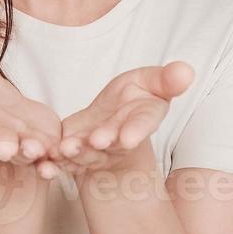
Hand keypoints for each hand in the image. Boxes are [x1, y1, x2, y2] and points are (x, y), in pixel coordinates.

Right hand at [0, 60, 65, 177]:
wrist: (10, 115)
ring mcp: (19, 146)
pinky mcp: (43, 150)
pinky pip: (47, 161)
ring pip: (24, 151)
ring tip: (35, 149)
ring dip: (29, 151)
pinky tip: (53, 167)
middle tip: (5, 149)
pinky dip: (50, 165)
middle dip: (2, 143)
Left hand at [50, 61, 194, 176]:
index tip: (128, 137)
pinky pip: (62, 160)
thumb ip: (167, 79)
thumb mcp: (151, 82)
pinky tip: (45, 162)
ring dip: (76, 152)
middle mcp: (120, 139)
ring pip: (86, 153)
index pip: (142, 124)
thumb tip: (187, 70)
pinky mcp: (73, 154)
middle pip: (112, 141)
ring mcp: (96, 150)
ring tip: (65, 148)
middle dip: (104, 141)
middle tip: (96, 140)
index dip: (135, 131)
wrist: (113, 121)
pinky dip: (53, 163)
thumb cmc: (134, 97)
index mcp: (142, 119)